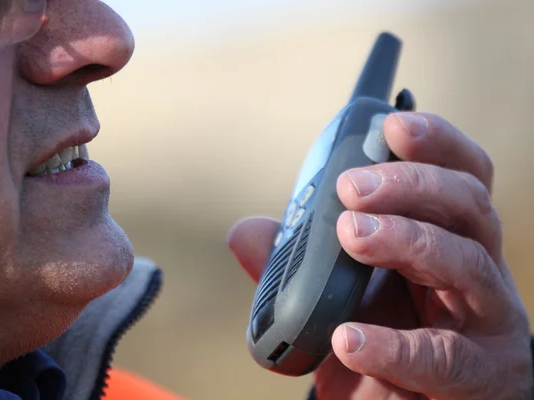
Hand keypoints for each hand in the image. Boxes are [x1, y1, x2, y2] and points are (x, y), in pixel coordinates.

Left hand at [228, 112, 532, 398]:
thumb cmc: (380, 343)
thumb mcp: (336, 294)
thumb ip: (295, 264)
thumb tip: (245, 231)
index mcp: (445, 239)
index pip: (458, 177)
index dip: (435, 143)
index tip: (391, 123)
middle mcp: (476, 270)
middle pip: (468, 205)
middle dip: (412, 184)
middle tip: (353, 185)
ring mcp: (486, 322)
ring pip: (467, 263)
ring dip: (407, 239)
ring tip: (351, 233)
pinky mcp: (479, 377)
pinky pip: (442, 357)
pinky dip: (393, 345)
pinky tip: (348, 337)